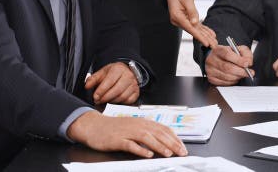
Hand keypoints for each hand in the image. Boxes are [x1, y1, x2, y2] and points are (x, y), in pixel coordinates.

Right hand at [67, 111, 186, 157]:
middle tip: (181, 152)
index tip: (183, 147)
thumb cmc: (114, 128)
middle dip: (172, 143)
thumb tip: (163, 141)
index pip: (163, 128)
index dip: (175, 137)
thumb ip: (147, 132)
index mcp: (142, 122)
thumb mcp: (133, 127)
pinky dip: (140, 149)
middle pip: (158, 133)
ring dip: (159, 145)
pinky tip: (147, 154)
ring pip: (147, 137)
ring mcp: (127, 132)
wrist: (94, 126)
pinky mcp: (118, 139)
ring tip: (168, 153)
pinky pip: (131, 144)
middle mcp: (137, 125)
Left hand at [84, 62, 138, 104]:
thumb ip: (93, 79)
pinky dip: (120, 103)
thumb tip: (87, 86)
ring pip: (122, 97)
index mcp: (118, 69)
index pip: (110, 81)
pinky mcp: (136, 92)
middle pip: (116, 90)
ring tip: (105, 100)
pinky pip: (128, 101)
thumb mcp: (102, 72)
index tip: (95, 96)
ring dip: (111, 101)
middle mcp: (128, 76)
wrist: (126, 72)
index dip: (101, 90)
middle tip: (98, 101)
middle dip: (105, 97)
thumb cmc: (114, 73)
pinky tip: (114, 100)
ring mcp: (133, 84)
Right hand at [166, 0, 216, 47]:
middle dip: (204, 39)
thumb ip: (191, 10)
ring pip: (196, 29)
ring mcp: (183, 20)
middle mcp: (179, 20)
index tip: (206, 43)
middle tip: (214, 45)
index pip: (190, 28)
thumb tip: (195, 23)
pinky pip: (196, 25)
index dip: (199, 36)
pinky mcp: (187, 18)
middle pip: (193, 31)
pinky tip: (211, 35)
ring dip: (205, 36)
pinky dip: (204, 30)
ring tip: (214, 42)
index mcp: (176, 16)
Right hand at [205, 44, 253, 85]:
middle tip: (250, 73)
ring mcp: (210, 70)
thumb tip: (248, 62)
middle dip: (241, 71)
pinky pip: (224, 83)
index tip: (247, 64)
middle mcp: (212, 60)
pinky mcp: (211, 79)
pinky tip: (235, 77)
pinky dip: (233, 81)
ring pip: (227, 76)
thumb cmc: (229, 54)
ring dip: (237, 77)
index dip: (238, 60)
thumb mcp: (238, 49)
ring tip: (242, 74)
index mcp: (218, 50)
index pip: (227, 54)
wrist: (217, 59)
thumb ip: (245, 53)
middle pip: (227, 67)